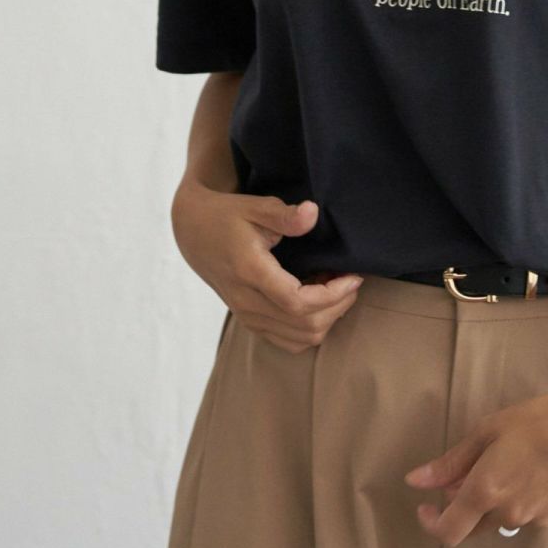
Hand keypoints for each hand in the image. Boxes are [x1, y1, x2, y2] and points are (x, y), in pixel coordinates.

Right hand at [171, 181, 363, 352]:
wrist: (194, 233)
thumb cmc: (227, 216)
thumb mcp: (255, 206)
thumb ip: (285, 214)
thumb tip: (312, 213)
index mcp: (250, 272)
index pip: (298, 302)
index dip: (333, 295)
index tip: (353, 276)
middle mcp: (246, 301)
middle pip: (304, 326)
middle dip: (338, 307)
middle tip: (351, 281)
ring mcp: (246, 315)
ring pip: (299, 339)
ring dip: (327, 319)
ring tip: (337, 290)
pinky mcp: (250, 321)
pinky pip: (288, 341)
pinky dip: (311, 328)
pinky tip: (318, 301)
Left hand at [403, 360, 547, 545]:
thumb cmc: (539, 420)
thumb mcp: (486, 432)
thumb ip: (449, 464)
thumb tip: (415, 481)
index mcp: (486, 492)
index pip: (447, 531)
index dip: (431, 523)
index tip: (426, 506)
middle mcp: (509, 513)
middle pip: (473, 525)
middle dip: (463, 505)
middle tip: (469, 471)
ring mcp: (536, 519)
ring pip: (501, 519)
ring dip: (493, 501)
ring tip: (508, 462)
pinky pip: (527, 515)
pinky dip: (520, 500)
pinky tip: (532, 470)